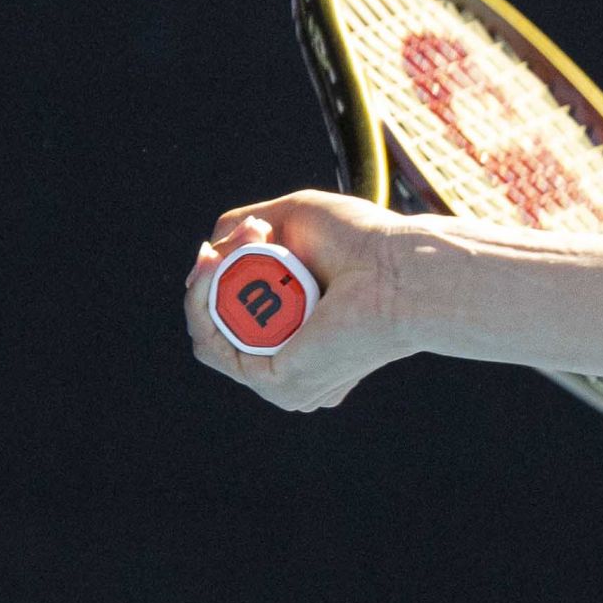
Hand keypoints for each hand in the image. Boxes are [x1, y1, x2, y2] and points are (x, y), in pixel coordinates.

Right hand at [181, 191, 430, 412]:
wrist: (400, 267)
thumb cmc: (364, 241)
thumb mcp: (293, 219)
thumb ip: (245, 230)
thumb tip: (209, 249)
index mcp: (306, 336)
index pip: (240, 316)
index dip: (221, 279)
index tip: (227, 242)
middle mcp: (295, 364)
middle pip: (221, 325)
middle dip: (214, 278)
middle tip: (229, 242)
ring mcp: (284, 379)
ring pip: (211, 336)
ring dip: (206, 287)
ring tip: (225, 251)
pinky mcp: (277, 382)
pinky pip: (214, 348)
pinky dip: (202, 306)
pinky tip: (209, 273)